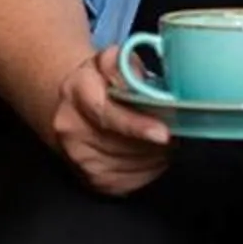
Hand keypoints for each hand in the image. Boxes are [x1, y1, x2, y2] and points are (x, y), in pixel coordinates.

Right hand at [45, 46, 169, 195]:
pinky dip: (148, 170)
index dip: (137, 125)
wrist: (74, 108)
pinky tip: (152, 156)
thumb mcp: (113, 61)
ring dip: (155, 156)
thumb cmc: (102, 83)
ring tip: (162, 141)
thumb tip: (155, 86)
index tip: (163, 133)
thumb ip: (130, 67)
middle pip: (121, 142)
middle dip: (153, 141)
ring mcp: (77, 155)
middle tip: (173, 132)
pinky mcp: (88, 179)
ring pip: (129, 164)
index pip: (107, 112)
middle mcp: (69, 124)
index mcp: (76, 88)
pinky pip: (129, 182)